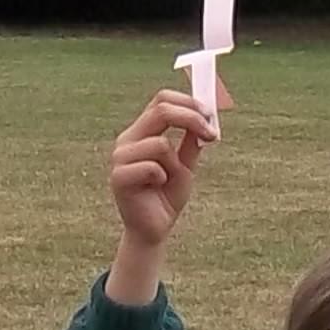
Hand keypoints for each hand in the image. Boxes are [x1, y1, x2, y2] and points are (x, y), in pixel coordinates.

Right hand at [109, 89, 214, 252]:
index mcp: (141, 131)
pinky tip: (156, 188)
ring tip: (168, 179)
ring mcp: (120, 157)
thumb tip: (204, 116)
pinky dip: (163, 178)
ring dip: (174, 163)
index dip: (188, 102)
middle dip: (192, 119)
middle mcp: (128, 140)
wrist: (154, 228)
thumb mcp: (185, 163)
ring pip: (160, 144)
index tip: (210, 115)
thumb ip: (191, 140)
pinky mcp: (119, 177)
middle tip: (211, 134)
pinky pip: (152, 167)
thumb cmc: (166, 195)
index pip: (161, 100)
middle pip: (161, 111)